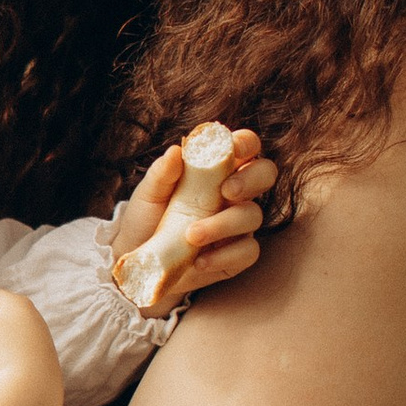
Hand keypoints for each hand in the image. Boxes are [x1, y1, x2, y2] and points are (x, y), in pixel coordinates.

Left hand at [111, 129, 275, 315]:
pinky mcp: (237, 255)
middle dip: (251, 179)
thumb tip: (175, 151)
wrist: (140, 263)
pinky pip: (247, 252)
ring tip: (191, 235)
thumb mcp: (149, 194)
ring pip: (253, 216)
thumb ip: (162, 173)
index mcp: (217, 169)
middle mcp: (235, 193)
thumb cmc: (147, 219)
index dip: (246, 142)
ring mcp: (239, 225)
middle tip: (226, 191)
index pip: (245, 146)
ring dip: (224, 225)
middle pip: (265, 174)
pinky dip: (224, 256)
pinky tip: (200, 261)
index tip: (236, 148)